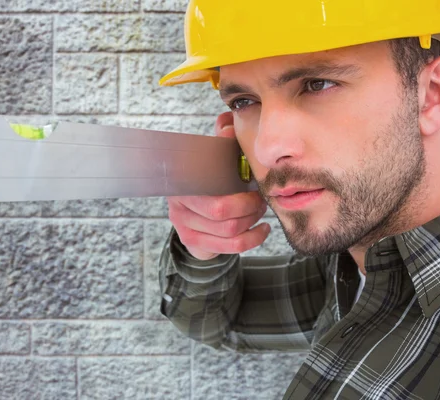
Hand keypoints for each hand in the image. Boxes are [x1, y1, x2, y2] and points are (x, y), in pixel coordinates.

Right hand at [167, 112, 269, 259]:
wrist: (194, 213)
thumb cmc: (211, 182)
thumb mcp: (215, 159)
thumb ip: (221, 140)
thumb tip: (228, 121)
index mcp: (183, 180)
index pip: (210, 183)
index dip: (236, 183)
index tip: (252, 179)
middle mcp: (178, 205)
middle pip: (221, 211)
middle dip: (249, 205)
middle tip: (261, 199)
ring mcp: (184, 226)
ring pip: (229, 230)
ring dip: (252, 220)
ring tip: (260, 211)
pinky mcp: (195, 243)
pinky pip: (231, 246)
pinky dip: (253, 239)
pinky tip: (262, 229)